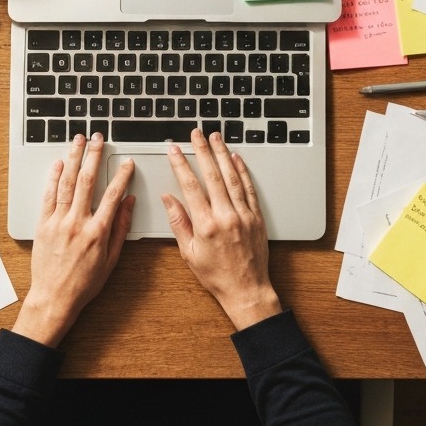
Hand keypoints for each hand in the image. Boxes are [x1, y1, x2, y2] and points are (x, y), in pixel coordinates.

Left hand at [12, 133, 134, 346]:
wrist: (54, 297)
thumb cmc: (84, 283)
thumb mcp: (112, 259)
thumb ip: (121, 228)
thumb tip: (128, 203)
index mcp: (98, 232)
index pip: (113, 195)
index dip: (122, 175)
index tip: (127, 163)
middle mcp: (77, 223)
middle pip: (87, 180)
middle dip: (94, 155)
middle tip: (99, 138)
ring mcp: (58, 222)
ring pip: (66, 182)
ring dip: (74, 157)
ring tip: (78, 140)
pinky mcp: (43, 224)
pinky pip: (48, 195)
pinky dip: (53, 177)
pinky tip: (59, 163)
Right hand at [162, 130, 281, 330]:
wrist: (247, 290)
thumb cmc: (216, 275)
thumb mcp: (188, 253)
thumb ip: (179, 222)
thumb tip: (169, 199)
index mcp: (206, 225)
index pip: (190, 186)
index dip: (181, 164)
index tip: (174, 150)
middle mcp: (226, 216)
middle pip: (212, 175)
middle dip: (202, 151)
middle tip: (195, 134)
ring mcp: (244, 215)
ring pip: (232, 177)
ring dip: (222, 154)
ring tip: (215, 138)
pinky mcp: (256, 217)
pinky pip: (248, 188)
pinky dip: (243, 171)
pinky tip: (237, 158)